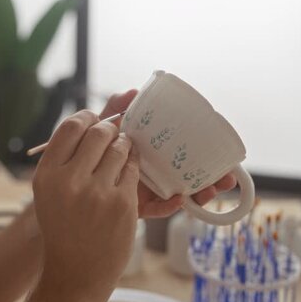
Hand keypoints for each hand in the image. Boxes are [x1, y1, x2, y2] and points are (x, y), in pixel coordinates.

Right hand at [30, 110, 138, 301]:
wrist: (74, 270)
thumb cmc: (62, 224)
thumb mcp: (50, 188)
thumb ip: (66, 155)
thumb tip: (100, 114)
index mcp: (47, 174)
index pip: (70, 127)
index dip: (86, 118)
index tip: (94, 120)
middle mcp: (70, 181)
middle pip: (98, 133)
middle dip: (109, 129)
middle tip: (112, 134)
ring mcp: (98, 193)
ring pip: (120, 148)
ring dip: (124, 144)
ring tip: (121, 151)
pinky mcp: (123, 204)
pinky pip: (133, 169)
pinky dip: (133, 164)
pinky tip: (128, 168)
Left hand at [100, 90, 237, 217]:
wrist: (71, 179)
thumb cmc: (91, 152)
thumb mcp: (104, 129)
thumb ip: (116, 109)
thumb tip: (132, 92)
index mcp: (156, 156)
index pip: (189, 157)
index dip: (210, 158)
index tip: (229, 161)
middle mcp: (157, 174)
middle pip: (193, 177)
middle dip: (214, 180)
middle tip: (228, 179)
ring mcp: (149, 192)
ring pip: (182, 195)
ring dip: (200, 194)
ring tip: (212, 191)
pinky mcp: (137, 208)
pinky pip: (157, 210)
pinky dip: (168, 206)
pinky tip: (178, 199)